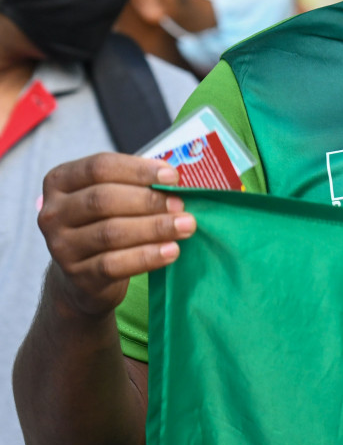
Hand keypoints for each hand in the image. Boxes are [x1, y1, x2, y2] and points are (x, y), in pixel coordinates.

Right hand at [38, 154, 192, 318]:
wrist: (85, 276)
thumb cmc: (105, 223)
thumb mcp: (114, 198)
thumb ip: (136, 185)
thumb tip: (175, 181)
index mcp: (60, 182)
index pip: (99, 167)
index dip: (138, 170)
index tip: (172, 176)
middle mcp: (53, 213)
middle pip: (104, 199)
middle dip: (148, 200)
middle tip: (180, 204)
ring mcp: (61, 246)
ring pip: (111, 232)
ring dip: (155, 227)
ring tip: (186, 226)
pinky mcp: (77, 276)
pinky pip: (114, 264)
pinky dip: (147, 256)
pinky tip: (171, 251)